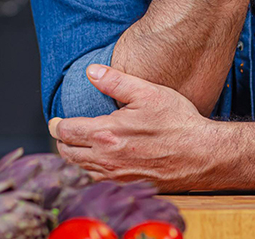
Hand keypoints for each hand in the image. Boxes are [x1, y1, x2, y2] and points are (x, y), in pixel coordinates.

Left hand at [49, 65, 214, 190]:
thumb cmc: (177, 122)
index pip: (66, 132)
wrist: (199, 153)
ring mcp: (114, 175)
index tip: (55, 120)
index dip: (56, 125)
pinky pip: (95, 180)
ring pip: (79, 169)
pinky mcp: (125, 184)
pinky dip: (88, 170)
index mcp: (105, 134)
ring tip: (76, 145)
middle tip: (63, 131)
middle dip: (61, 141)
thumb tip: (91, 72)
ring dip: (73, 157)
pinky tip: (97, 161)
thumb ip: (116, 81)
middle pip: (67, 154)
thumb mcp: (147, 92)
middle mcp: (105, 159)